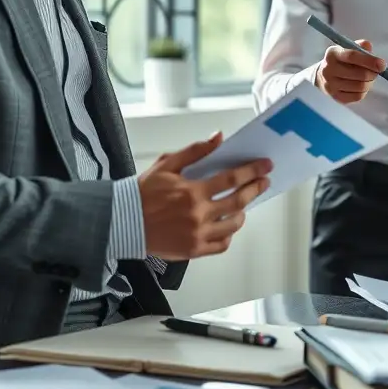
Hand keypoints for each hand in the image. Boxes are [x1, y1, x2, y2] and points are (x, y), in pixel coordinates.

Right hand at [138, 134, 272, 260]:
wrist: (122, 222)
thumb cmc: (143, 193)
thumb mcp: (167, 164)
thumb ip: (195, 151)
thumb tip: (218, 137)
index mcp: (192, 191)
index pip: (232, 178)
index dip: (252, 171)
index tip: (265, 166)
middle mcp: (198, 214)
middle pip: (239, 200)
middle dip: (256, 188)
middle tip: (264, 181)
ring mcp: (197, 235)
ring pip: (233, 224)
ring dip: (243, 212)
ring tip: (244, 203)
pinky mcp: (193, 250)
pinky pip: (221, 245)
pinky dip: (229, 234)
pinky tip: (228, 225)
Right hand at [314, 39, 384, 103]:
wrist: (323, 76)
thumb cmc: (341, 60)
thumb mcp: (348, 48)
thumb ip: (360, 46)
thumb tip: (368, 47)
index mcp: (332, 54)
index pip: (352, 56)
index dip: (369, 60)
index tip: (382, 64)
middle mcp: (328, 69)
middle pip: (359, 74)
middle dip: (373, 73)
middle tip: (377, 71)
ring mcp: (330, 85)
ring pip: (360, 86)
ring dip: (369, 82)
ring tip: (369, 78)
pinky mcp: (335, 97)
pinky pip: (357, 96)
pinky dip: (364, 91)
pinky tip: (362, 85)